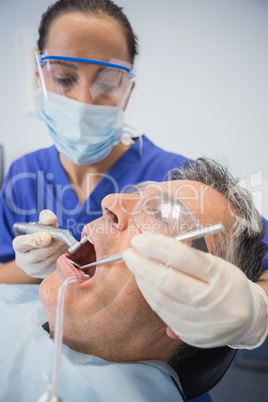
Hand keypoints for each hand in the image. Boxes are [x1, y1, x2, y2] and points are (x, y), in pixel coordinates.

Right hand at [13, 210, 67, 278]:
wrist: (43, 252)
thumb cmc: (42, 236)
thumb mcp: (42, 226)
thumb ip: (45, 219)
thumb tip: (50, 217)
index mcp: (19, 246)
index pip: (22, 244)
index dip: (35, 240)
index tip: (47, 236)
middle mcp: (24, 260)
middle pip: (38, 254)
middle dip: (53, 245)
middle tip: (62, 239)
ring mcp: (35, 270)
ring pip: (49, 261)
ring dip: (60, 250)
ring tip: (65, 243)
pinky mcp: (46, 275)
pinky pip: (56, 267)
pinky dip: (63, 257)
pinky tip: (65, 251)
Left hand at [123, 233, 267, 348]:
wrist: (248, 319)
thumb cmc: (227, 285)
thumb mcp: (217, 264)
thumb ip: (187, 257)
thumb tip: (152, 248)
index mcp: (222, 277)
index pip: (183, 258)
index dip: (156, 247)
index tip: (140, 240)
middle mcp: (212, 302)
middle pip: (168, 281)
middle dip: (142, 265)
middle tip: (129, 252)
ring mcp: (201, 323)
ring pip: (161, 300)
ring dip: (142, 281)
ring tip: (135, 266)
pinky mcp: (191, 337)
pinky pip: (162, 315)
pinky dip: (150, 296)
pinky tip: (144, 284)